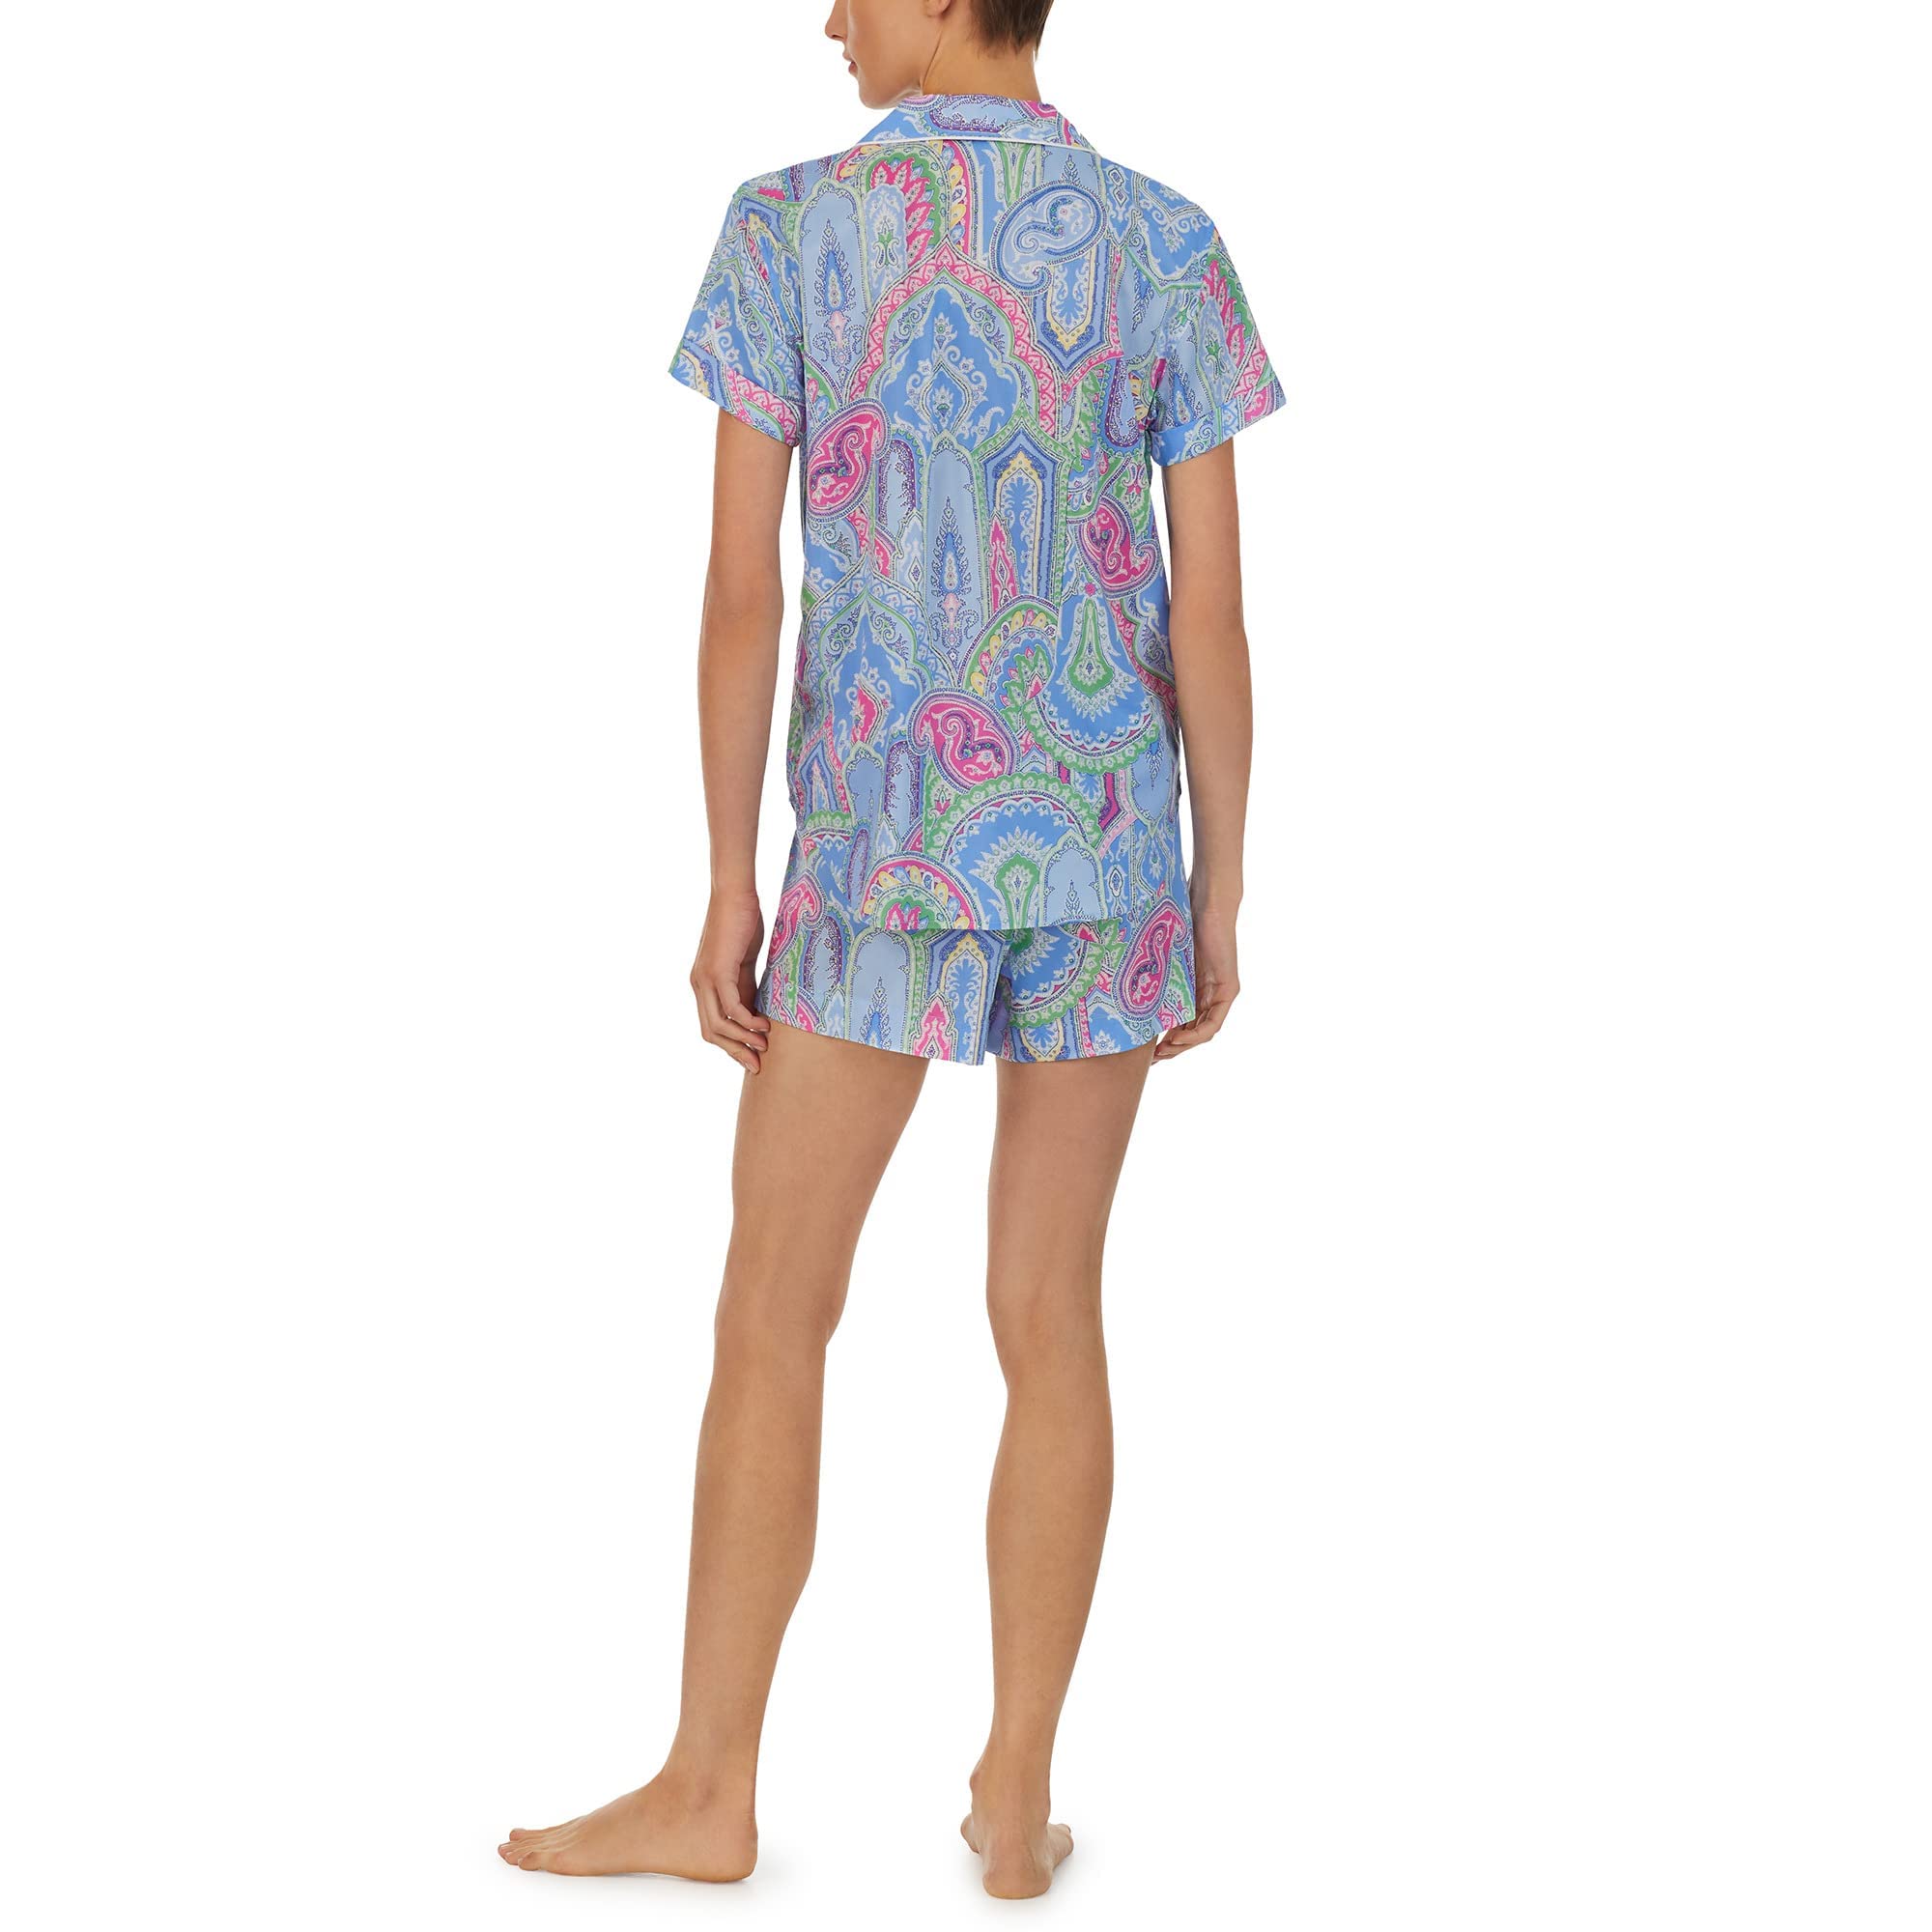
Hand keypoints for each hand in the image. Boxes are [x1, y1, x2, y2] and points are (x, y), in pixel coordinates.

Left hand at [690, 888, 771, 1072]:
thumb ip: (746, 988)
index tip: (753, 1057)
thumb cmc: (742, 923)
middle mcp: (698, 985)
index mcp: (704, 985)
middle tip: (758, 1064)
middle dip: (735, 1052)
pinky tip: (765, 1025)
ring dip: (742, 1041)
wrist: (735, 894)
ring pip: (717, 1025)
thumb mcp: (745, 963)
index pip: (712, 1026)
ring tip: (765, 1046)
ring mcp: (705, 979)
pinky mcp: (718, 971)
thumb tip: (756, 1013)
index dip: (731, 1045)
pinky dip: (747, 1021)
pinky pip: (731, 1008)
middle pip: (711, 1033)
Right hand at [1154, 893, 1238, 1061]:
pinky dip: (1196, 1034)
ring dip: (1182, 1046)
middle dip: (1172, 1049)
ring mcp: (1220, 993)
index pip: (1181, 1022)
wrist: (1206, 903)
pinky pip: (1213, 1022)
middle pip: (1191, 1032)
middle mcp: (1208, 994)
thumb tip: (1121, 988)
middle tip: (1152, 1060)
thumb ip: (1154, 976)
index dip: (1166, 1040)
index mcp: (1192, 987)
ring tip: (1163, 1053)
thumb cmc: (1181, 920)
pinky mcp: (1228, 989)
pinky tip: (1178, 1038)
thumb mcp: (1163, 957)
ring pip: (1202, 1032)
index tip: (1147, 1051)